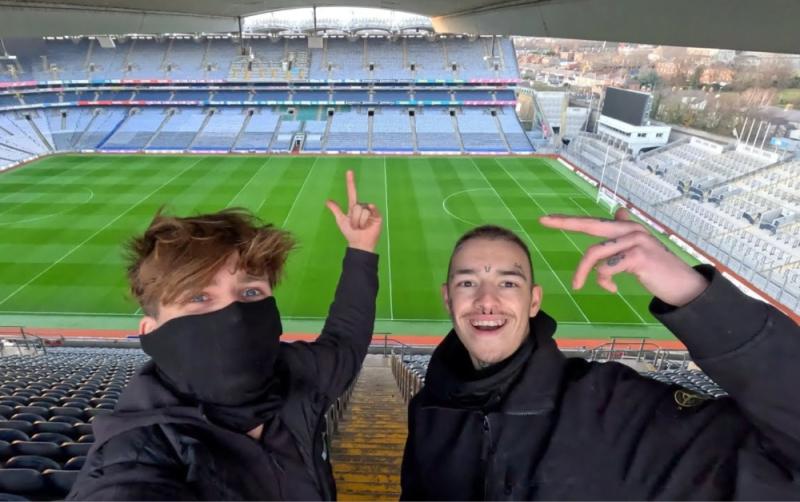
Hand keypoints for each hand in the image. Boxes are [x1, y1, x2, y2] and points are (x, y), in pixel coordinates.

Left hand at [325, 170, 381, 253]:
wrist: (359, 244)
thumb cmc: (350, 233)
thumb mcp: (341, 221)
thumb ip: (336, 210)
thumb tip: (327, 201)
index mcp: (354, 207)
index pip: (352, 192)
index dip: (350, 182)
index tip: (349, 171)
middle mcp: (362, 207)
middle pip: (356, 206)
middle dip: (354, 218)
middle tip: (356, 226)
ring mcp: (370, 211)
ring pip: (362, 210)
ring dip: (360, 221)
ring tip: (362, 227)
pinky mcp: (377, 216)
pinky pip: (371, 210)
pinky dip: (370, 212)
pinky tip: (370, 218)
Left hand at [539, 208, 708, 306]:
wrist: (682, 285)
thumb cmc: (656, 269)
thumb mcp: (636, 251)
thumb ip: (623, 234)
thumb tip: (618, 210)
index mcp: (626, 228)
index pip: (593, 222)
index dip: (569, 220)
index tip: (546, 218)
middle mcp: (630, 229)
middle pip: (590, 226)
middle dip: (565, 223)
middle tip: (543, 220)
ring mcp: (635, 240)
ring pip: (595, 254)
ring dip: (586, 272)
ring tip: (586, 286)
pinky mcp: (639, 256)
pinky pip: (607, 268)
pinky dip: (604, 280)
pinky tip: (612, 289)